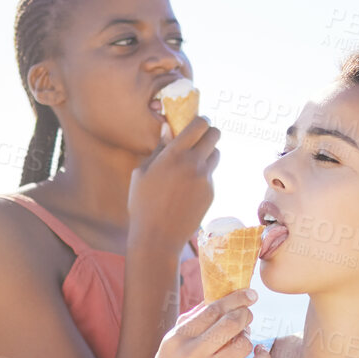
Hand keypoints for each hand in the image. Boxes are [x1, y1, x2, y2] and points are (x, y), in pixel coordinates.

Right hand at [127, 112, 219, 254]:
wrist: (157, 237)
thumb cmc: (142, 203)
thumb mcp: (142, 172)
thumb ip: (159, 149)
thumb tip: (168, 128)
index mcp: (174, 154)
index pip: (199, 124)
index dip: (200, 120)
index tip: (196, 123)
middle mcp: (193, 163)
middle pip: (215, 135)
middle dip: (208, 133)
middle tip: (199, 139)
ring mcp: (205, 179)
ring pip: (216, 154)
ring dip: (207, 153)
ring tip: (191, 163)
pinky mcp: (211, 193)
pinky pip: (211, 175)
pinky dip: (203, 175)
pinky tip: (187, 188)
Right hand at [127, 288, 269, 357]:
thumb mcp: (166, 352)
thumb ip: (188, 326)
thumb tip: (214, 302)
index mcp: (175, 339)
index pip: (211, 309)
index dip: (235, 298)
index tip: (249, 294)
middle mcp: (191, 353)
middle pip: (231, 321)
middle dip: (246, 314)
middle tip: (248, 316)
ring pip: (243, 343)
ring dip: (249, 339)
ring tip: (244, 341)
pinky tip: (260, 355)